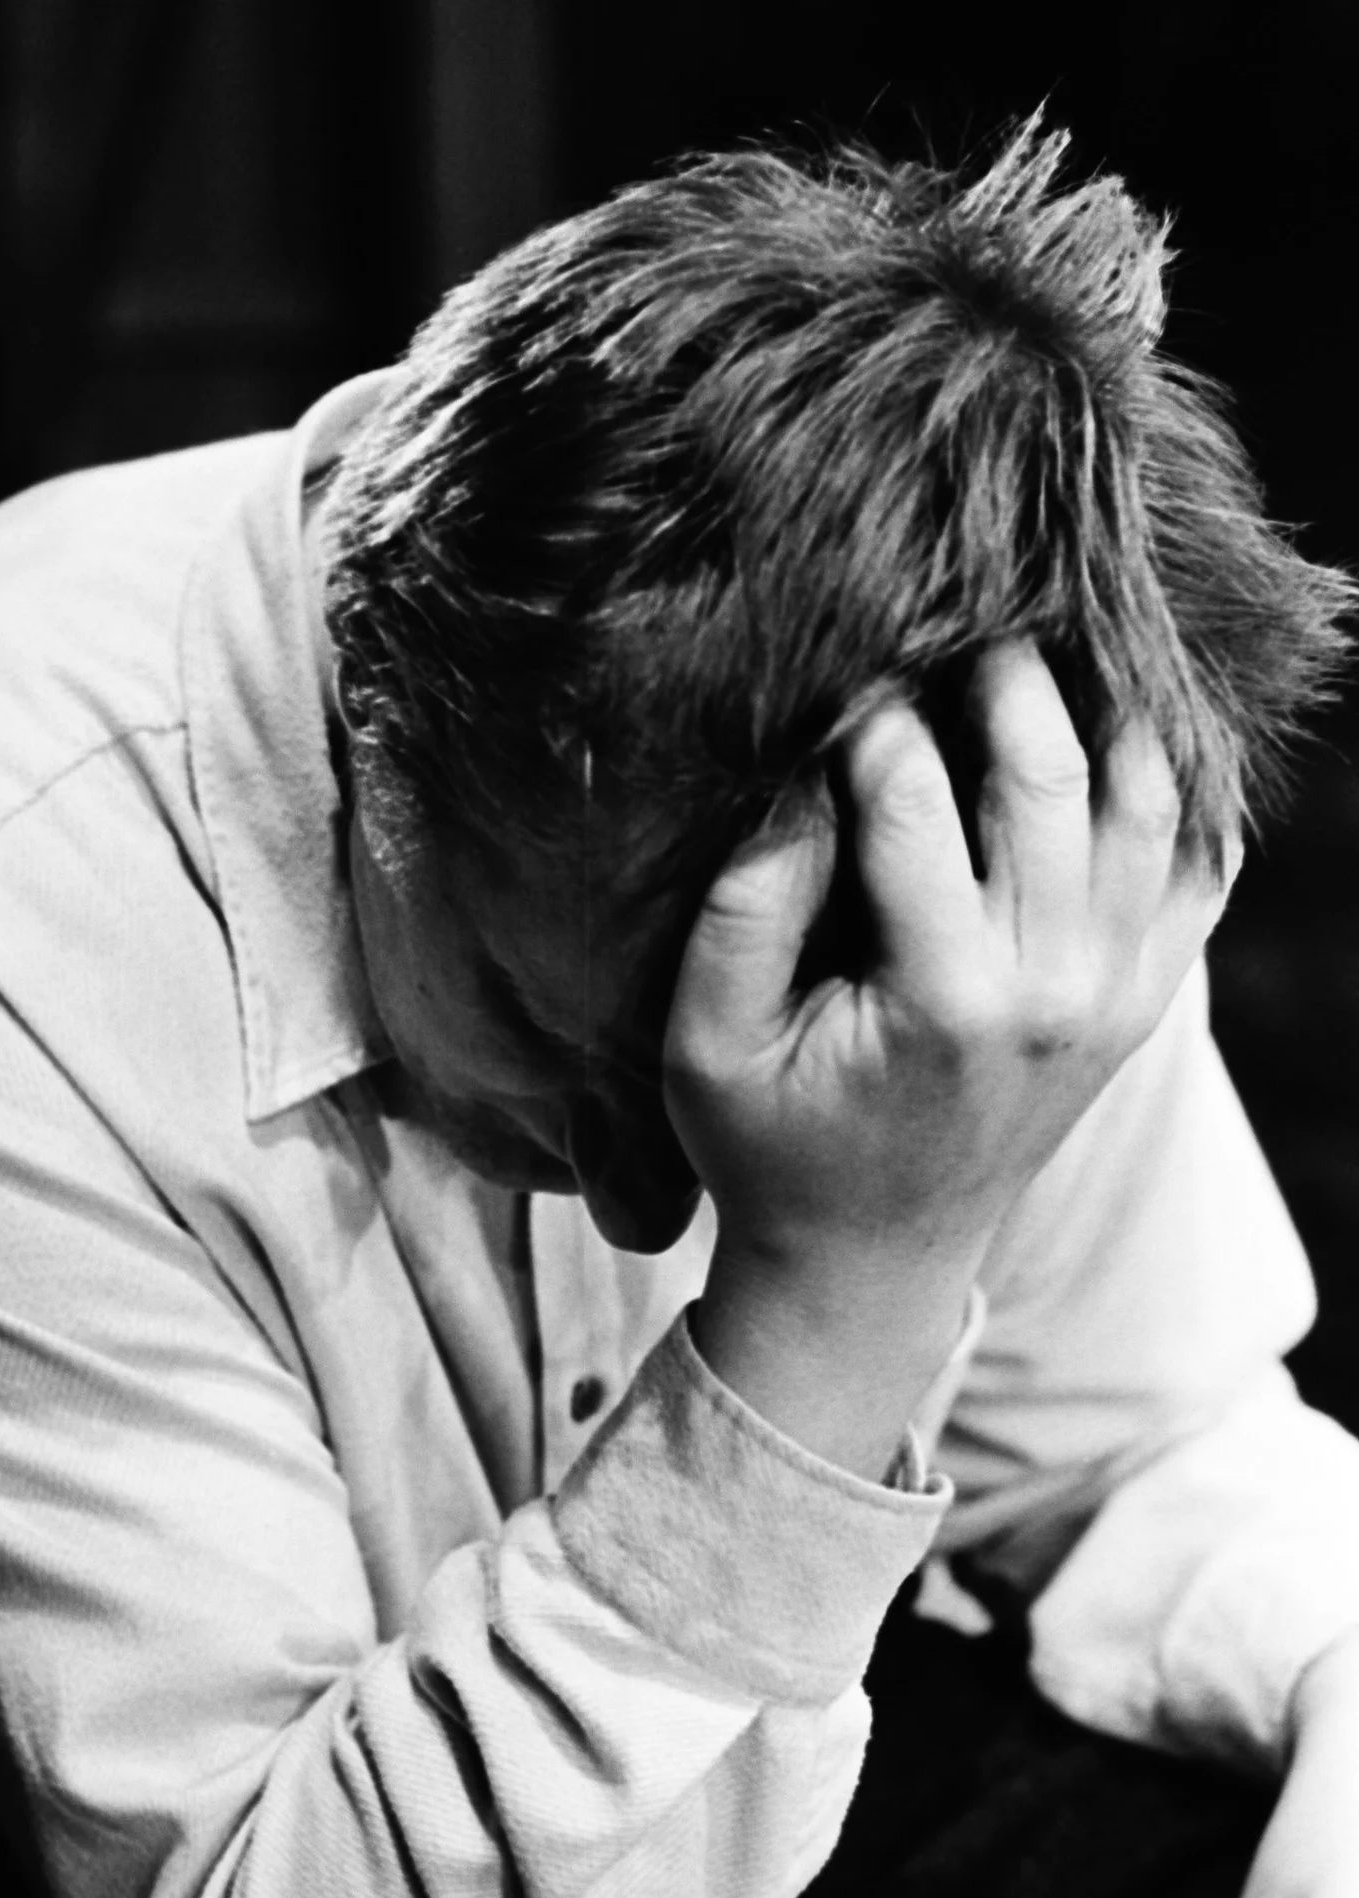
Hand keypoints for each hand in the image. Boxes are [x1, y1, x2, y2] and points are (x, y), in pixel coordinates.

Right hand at [669, 641, 1235, 1475]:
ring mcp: (1119, 992)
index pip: (914, 793)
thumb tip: (806, 760)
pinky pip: (1199, 858)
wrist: (870, 1263)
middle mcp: (1056, 988)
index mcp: (943, 999)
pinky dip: (1170, 785)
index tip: (832, 678)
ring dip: (1095, 707)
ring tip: (1028, 660)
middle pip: (1051, 769)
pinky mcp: (1147, 995)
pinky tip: (1102, 741)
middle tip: (947, 624)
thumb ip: (748, 901)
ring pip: (1147, 794)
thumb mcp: (708, 1042)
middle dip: (996, 674)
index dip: (866, 713)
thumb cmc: (769, 1149)